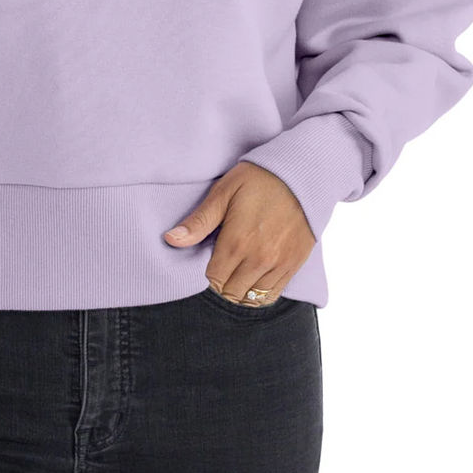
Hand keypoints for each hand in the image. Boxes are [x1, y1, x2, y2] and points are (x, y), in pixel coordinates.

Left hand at [162, 161, 315, 305]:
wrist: (301, 174)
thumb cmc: (258, 179)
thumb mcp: (223, 193)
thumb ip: (198, 222)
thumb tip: (170, 239)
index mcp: (236, 242)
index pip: (213, 279)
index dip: (208, 271)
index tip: (211, 257)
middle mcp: (258, 259)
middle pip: (231, 292)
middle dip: (222, 282)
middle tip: (223, 263)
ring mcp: (279, 264)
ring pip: (252, 298)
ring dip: (240, 289)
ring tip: (238, 269)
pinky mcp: (295, 264)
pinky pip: (273, 294)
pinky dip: (260, 291)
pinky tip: (255, 275)